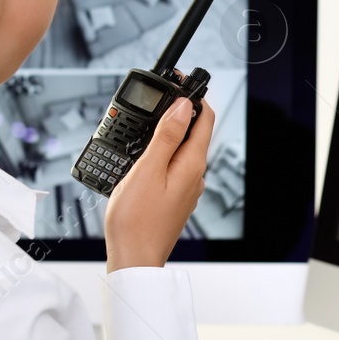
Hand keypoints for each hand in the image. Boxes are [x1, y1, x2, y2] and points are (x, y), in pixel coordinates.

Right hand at [104, 98, 214, 271]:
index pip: (204, 119)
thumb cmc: (136, 220)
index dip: (194, 96)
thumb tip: (183, 106)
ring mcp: (186, 188)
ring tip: (143, 125)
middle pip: (192, 132)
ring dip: (165, 133)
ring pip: (180, 150)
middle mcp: (195, 176)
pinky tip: (141, 156)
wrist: (134, 258)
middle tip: (156, 98)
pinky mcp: (174, 198)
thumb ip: (166, 136)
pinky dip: (159, 154)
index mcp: (192, 164)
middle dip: (177, 112)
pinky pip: (170, 166)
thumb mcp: (148, 169)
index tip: (179, 81)